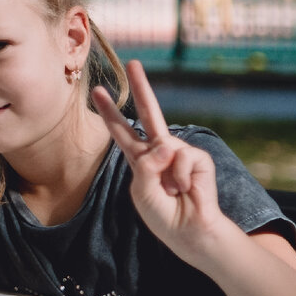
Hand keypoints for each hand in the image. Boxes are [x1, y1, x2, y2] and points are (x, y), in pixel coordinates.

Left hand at [91, 60, 226, 261]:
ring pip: (165, 144)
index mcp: (139, 159)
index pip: (121, 131)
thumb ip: (146, 167)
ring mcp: (178, 152)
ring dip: (167, 177)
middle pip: (147, 113)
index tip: (98, 91)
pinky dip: (181, 178)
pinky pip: (182, 158)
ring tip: (175, 193)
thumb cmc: (163, 216)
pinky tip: (188, 190)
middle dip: (141, 87)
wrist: (191, 232)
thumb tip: (165, 143)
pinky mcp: (198, 158)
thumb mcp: (142, 193)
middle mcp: (158, 150)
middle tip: (133, 62)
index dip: (110, 112)